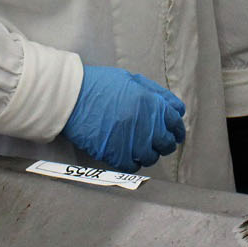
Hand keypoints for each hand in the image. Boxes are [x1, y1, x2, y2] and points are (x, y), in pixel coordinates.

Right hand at [63, 65, 186, 172]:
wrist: (72, 97)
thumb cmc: (99, 85)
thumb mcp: (132, 80)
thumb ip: (156, 94)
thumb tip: (174, 108)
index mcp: (153, 104)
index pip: (176, 123)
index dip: (175, 128)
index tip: (173, 133)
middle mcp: (147, 125)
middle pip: (167, 143)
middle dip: (163, 143)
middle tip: (155, 141)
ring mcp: (132, 142)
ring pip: (150, 157)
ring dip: (147, 153)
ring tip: (137, 148)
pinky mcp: (116, 155)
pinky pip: (132, 166)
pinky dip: (131, 162)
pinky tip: (125, 155)